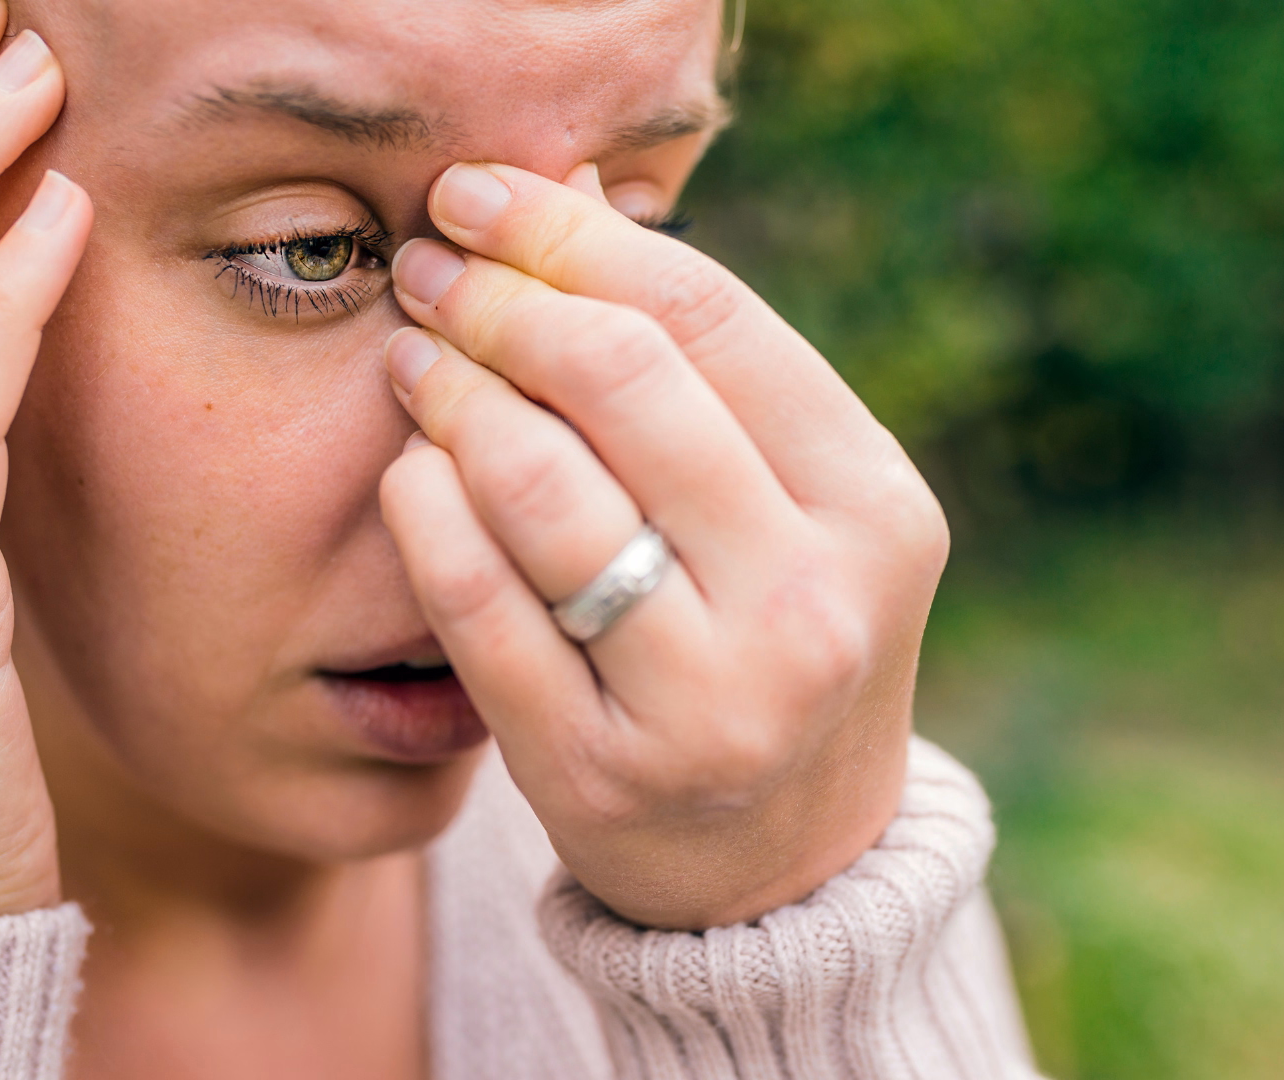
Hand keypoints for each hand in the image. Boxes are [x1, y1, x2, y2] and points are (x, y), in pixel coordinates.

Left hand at [379, 163, 948, 929]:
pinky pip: (480, 605)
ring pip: (540, 488)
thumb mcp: (793, 506)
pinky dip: (424, 512)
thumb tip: (563, 188)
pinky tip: (409, 470)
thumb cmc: (775, 641)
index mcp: (874, 507)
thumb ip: (698, 363)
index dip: (574, 235)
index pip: (708, 317)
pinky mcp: (602, 773)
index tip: (480, 195)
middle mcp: (810, 601)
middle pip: (620, 382)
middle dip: (498, 301)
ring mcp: (710, 700)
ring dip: (448, 396)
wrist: (784, 870)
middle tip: (428, 269)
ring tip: (411, 359)